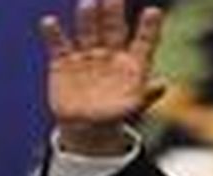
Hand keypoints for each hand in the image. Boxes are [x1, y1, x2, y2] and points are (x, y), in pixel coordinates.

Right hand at [40, 0, 164, 153]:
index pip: (143, 42)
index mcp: (131, 64)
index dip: (149, 28)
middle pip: (113, 30)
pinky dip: (54, 34)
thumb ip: (147, 96)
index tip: (154, 11)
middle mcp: (110, 54)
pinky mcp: (64, 62)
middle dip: (113, 14)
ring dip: (87, 19)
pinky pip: (59, 45)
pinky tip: (50, 22)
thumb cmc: (115, 115)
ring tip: (88, 5)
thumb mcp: (133, 108)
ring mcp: (87, 55)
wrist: (86, 126)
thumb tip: (163, 84)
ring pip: (87, 32)